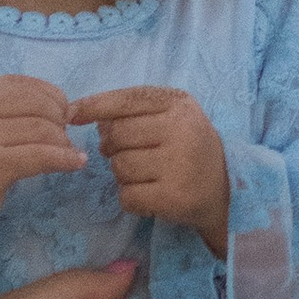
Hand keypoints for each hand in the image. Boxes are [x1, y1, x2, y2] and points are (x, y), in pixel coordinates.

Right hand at [0, 74, 84, 260]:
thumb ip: (12, 109)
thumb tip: (66, 107)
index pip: (24, 85)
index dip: (53, 96)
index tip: (63, 112)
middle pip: (39, 106)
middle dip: (60, 120)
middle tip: (64, 136)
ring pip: (43, 130)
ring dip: (64, 141)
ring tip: (67, 151)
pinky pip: (42, 157)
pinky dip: (65, 159)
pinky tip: (76, 163)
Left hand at [72, 88, 230, 250]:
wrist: (226, 190)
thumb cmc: (189, 148)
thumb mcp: (170, 117)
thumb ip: (132, 111)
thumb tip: (81, 113)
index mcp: (179, 104)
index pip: (127, 100)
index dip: (94, 106)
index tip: (71, 114)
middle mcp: (183, 129)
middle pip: (116, 135)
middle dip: (112, 147)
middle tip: (132, 154)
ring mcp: (180, 163)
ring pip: (119, 167)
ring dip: (123, 175)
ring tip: (146, 175)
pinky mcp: (174, 196)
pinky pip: (127, 196)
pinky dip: (131, 199)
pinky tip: (150, 196)